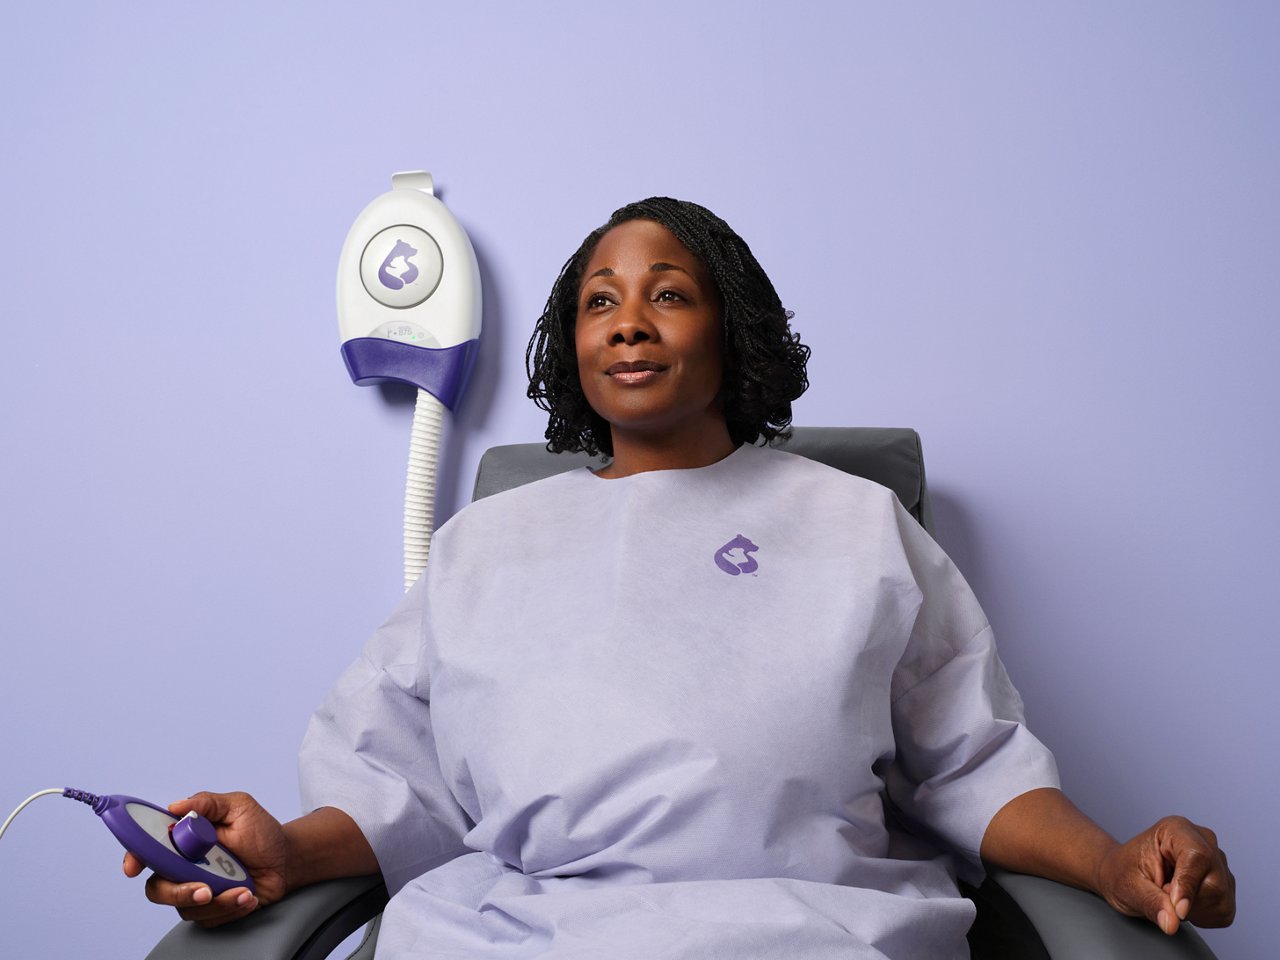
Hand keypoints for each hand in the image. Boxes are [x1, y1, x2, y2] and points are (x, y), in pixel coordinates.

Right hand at [122, 791, 288, 927]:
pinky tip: (248, 896)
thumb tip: (176, 806)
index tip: (134, 866)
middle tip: (204, 888)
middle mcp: (184, 867)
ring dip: (216, 901)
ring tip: (243, 889)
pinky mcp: (211, 909)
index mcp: (184, 841)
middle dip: (177, 891)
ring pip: (184, 907)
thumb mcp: (239, 807)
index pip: (149, 849)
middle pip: (158, 887)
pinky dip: (230, 908)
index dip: (135, 856)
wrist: (286, 859)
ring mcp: (196, 889)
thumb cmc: (261, 832)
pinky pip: (208, 918)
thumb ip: (208, 803)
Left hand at [1096, 816, 1234, 934]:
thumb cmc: (1122, 872)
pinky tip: (1183, 903)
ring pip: (1221, 899)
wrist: (1121, 875)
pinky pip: (1224, 912)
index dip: (1189, 885)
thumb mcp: (1128, 886)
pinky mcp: (1225, 884)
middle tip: (1160, 893)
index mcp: (1176, 829)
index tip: (1179, 910)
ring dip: (1193, 910)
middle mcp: (1203, 841)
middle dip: (1187, 901)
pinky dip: (1202, 916)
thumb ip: (1151, 902)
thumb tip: (1171, 923)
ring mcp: (1217, 863)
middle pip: (1214, 882)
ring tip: (1169, 895)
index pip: (1197, 856)